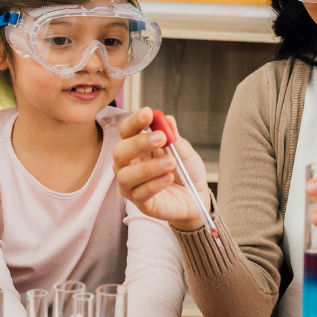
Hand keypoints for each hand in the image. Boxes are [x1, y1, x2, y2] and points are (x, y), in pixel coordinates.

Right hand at [113, 108, 209, 230]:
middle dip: (139, 143)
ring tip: (171, 161)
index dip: (134, 122)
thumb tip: (166, 118)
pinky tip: (168, 178)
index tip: (148, 113)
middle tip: (161, 137)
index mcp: (136, 147)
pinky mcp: (141, 203)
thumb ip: (174, 136)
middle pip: (120, 152)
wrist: (197, 196)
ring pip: (125, 175)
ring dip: (148, 167)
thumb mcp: (184, 150)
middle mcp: (128, 165)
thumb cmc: (186, 170)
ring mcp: (131, 185)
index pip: (127, 131)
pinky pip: (140, 194)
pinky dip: (154, 184)